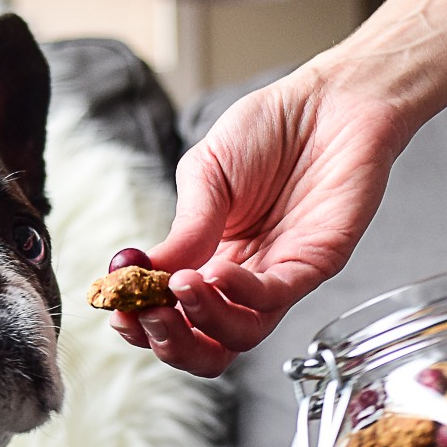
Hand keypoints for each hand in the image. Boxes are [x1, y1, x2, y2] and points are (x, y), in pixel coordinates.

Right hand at [111, 69, 409, 376]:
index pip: (175, 315)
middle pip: (208, 345)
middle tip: (146, 316)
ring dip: (203, 320)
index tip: (118, 308)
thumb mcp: (207, 173)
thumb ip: (185, 227)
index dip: (144, 323)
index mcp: (212, 257)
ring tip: (179, 287)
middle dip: (170, 342)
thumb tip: (143, 274)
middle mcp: (246, 279)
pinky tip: (218, 272)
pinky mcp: (314, 264)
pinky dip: (240, 294)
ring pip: (241, 336)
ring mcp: (280, 277)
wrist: (329, 101)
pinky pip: (274, 298)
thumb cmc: (272, 130)